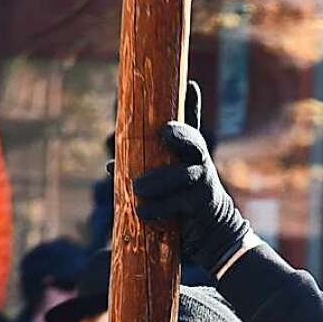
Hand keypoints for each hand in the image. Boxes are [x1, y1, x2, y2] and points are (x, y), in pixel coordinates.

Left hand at [133, 81, 251, 273]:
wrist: (213, 235)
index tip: (192, 85)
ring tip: (137, 188)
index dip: (193, 105)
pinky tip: (142, 212)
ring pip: (183, 176)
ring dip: (159, 181)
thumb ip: (140, 170)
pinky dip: (159, 208)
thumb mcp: (165, 185)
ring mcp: (204, 184)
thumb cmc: (182, 206)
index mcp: (191, 154)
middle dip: (182, 134)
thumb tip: (108, 165)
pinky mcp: (201, 207)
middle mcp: (201, 164)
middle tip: (165, 132)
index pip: (192, 126)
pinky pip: (178, 204)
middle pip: (194, 143)